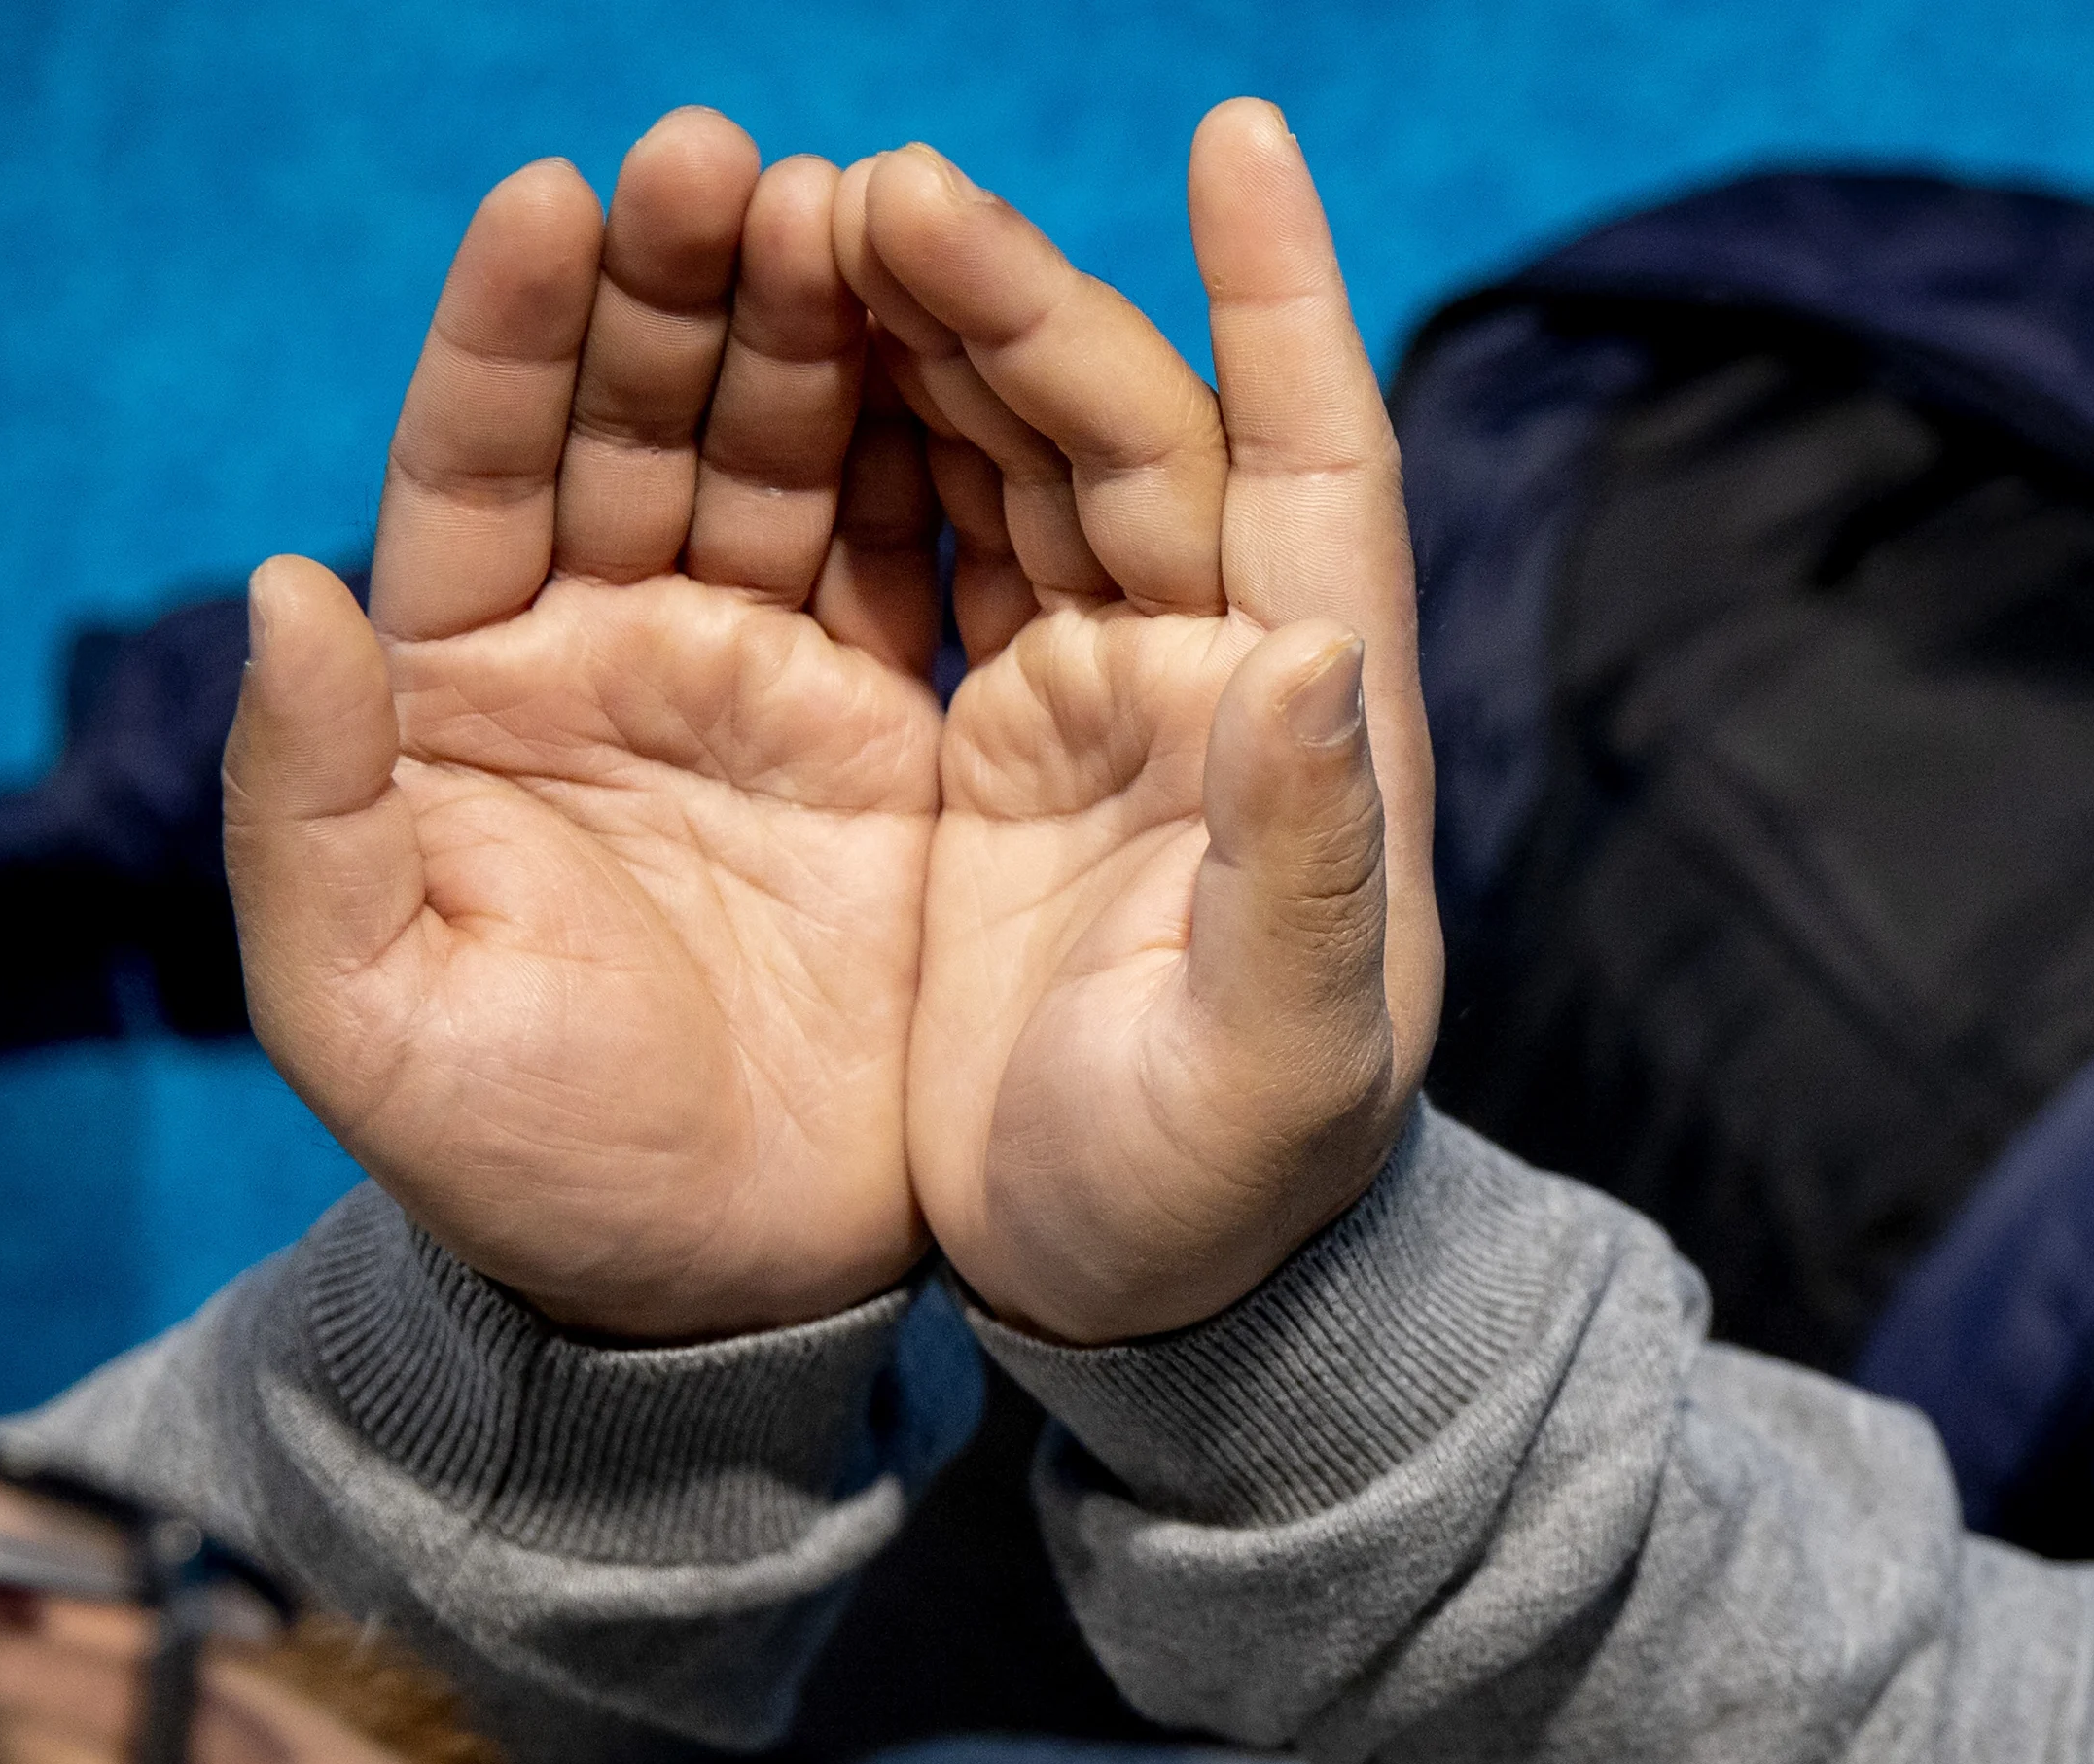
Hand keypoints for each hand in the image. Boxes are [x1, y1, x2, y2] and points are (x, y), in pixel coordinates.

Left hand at [223, 109, 951, 1339]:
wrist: (720, 1293)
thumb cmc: (521, 1167)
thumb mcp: (367, 1011)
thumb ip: (308, 803)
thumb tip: (282, 585)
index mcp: (468, 688)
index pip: (476, 460)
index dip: (508, 329)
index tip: (555, 198)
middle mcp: (614, 651)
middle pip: (639, 417)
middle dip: (679, 283)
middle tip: (731, 162)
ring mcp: (761, 681)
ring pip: (787, 455)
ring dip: (815, 328)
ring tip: (857, 206)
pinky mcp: (895, 737)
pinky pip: (921, 557)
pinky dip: (941, 451)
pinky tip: (968, 352)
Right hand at [839, 104, 1439, 1344]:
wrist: (1137, 1296)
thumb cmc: (1224, 1204)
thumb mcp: (1277, 1071)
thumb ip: (1301, 867)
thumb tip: (1321, 657)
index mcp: (1309, 730)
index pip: (1316, 465)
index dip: (1282, 302)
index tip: (1236, 138)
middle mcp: (1218, 678)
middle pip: (1126, 430)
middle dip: (1013, 297)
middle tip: (872, 188)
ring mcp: (1098, 696)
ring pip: (1014, 459)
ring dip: (922, 337)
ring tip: (794, 220)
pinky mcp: (986, 738)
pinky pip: (922, 543)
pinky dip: (860, 441)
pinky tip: (772, 353)